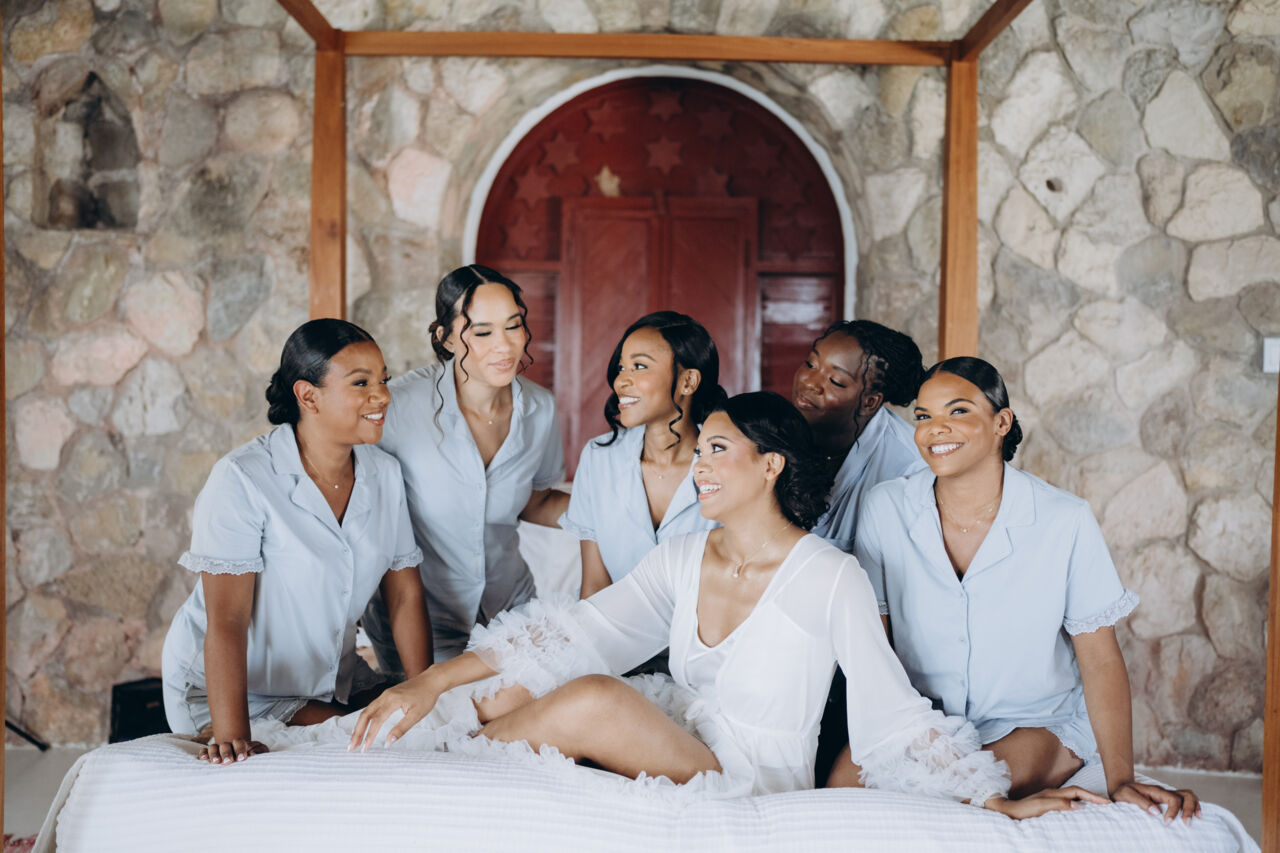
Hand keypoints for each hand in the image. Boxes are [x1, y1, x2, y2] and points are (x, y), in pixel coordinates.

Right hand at [197, 738, 267, 764]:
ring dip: (213, 753)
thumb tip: (253, 754)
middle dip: (226, 753)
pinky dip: (203, 753)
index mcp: (241, 744)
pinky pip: (205, 752)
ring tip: (215, 762)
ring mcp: (219, 750)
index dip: (239, 749)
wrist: (245, 761)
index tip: (241, 758)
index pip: (239, 742)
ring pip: (214, 747)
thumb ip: (260, 751)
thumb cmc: (255, 756)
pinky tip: (203, 758)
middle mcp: (229, 746)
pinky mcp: (211, 756)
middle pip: (225, 745)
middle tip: (228, 761)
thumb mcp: (261, 752)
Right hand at [348, 673, 440, 752]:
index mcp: (392, 700)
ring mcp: (384, 695)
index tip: (365, 749)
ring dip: (359, 726)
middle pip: (365, 715)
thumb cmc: (426, 697)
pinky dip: (365, 719)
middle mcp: (385, 696)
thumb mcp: (417, 715)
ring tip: (355, 740)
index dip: (369, 736)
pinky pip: (372, 708)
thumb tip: (388, 743)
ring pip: (366, 711)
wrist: (431, 681)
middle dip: (357, 732)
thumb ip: (401, 729)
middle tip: (351, 747)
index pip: (376, 721)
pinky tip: (363, 727)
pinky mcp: (386, 695)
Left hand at [984, 786, 1109, 819]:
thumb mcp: (1041, 807)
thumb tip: (1080, 806)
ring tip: (1098, 808)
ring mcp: (1049, 798)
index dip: (1093, 796)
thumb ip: (1059, 805)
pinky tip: (1079, 812)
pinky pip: (1066, 803)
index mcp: (1053, 793)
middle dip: (1092, 797)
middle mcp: (1053, 793)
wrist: (1006, 811)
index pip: (1078, 792)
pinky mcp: (1046, 805)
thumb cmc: (1022, 810)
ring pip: (1072, 797)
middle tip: (1107, 805)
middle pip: (1077, 792)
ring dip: (1086, 801)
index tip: (1107, 803)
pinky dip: (1076, 805)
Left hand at [1111, 780, 1200, 823]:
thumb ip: (1140, 802)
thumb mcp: (1126, 795)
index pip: (1172, 799)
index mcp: (1155, 790)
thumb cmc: (1123, 793)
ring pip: (1188, 795)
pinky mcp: (1169, 800)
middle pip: (1185, 795)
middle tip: (1186, 823)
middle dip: (1189, 809)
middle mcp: (1164, 792)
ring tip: (1198, 818)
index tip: (1167, 823)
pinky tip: (1196, 816)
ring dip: (1195, 806)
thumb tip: (1156, 812)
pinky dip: (1193, 806)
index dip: (1173, 811)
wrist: (1121, 788)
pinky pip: (1185, 800)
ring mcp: (1168, 795)